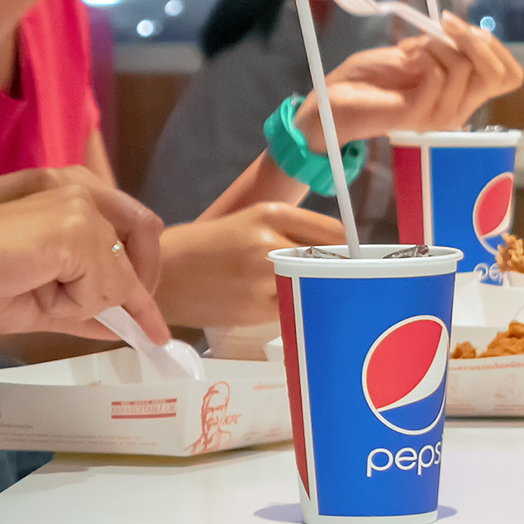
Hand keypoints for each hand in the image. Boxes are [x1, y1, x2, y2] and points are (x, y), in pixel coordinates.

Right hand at [0, 183, 169, 340]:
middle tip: (127, 322)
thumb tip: (123, 329)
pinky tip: (36, 285)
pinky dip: (74, 303)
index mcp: (75, 194)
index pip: (135, 227)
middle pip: (144, 235)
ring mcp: (82, 205)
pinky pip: (102, 287)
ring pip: (119, 275)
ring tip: (37, 289)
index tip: (152, 325)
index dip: (145, 274)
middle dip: (138, 283)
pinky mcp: (76, 228)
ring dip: (86, 300)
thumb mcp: (44, 299)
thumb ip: (86, 307)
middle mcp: (84, 188)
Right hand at [156, 203, 343, 327]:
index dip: (352, 249)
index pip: (334, 233)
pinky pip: (294, 309)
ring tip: (323, 296)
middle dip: (341, 272)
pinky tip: (294, 308)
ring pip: (314, 287)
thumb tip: (338, 250)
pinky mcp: (255, 309)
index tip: (359, 259)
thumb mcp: (249, 221)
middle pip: (330, 261)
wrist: (164, 274)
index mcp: (271, 213)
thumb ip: (289, 231)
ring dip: (322, 293)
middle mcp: (270, 242)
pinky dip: (299, 309)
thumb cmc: (207, 246)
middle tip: (349, 281)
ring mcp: (263, 278)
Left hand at [303, 17, 523, 147]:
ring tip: (414, 46)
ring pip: (466, 68)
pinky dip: (424, 54)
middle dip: (474, 39)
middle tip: (445, 23)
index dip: (497, 47)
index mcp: (463, 94)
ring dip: (440, 43)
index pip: (510, 76)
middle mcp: (459, 109)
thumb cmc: (372, 77)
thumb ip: (445, 44)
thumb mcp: (415, 52)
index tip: (467, 29)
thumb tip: (469, 30)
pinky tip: (406, 57)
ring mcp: (440, 115)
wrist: (335, 100)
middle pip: (498, 74)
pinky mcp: (418, 115)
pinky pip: (438, 75)